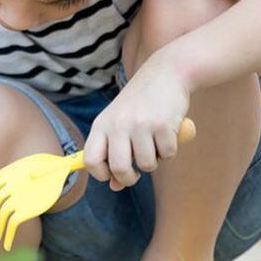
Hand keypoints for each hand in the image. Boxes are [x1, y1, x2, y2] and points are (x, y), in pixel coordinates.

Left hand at [82, 53, 189, 190]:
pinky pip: (167, 155)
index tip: (112, 175)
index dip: (101, 174)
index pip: (90, 160)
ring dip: (153, 162)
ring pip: (147, 165)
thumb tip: (115, 187)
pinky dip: (170, 151)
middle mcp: (118, 124)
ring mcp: (140, 125)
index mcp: (101, 124)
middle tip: (136, 173)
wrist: (166, 73)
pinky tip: (168, 133)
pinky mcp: (163, 125)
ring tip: (154, 143)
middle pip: (119, 168)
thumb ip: (114, 152)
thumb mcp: (120, 124)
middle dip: (129, 178)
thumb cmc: (140, 104)